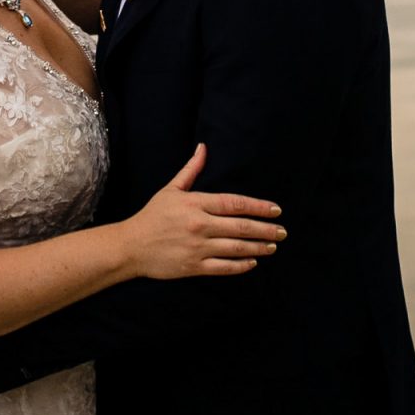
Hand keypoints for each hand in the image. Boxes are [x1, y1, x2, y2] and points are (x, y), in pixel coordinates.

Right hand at [120, 143, 286, 279]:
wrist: (131, 245)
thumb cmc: (152, 215)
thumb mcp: (171, 189)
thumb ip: (191, 170)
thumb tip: (203, 147)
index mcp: (196, 203)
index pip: (235, 203)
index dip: (258, 207)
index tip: (276, 210)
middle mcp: (200, 225)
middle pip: (240, 227)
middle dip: (265, 229)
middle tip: (282, 231)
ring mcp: (198, 247)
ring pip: (236, 248)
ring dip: (258, 247)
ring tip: (272, 246)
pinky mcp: (193, 266)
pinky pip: (223, 267)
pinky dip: (241, 266)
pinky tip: (253, 263)